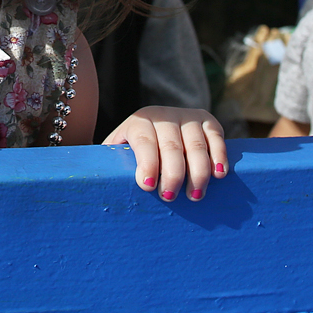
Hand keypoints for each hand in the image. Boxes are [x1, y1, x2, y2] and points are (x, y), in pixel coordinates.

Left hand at [103, 106, 228, 202]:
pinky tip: (218, 174)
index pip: (144, 141)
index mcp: (138, 122)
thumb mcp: (117, 154)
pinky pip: (216, 136)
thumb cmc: (134, 155)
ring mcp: (187, 116)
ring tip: (194, 195)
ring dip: (198, 172)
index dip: (147, 163)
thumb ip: (108, 164)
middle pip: (171, 145)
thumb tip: (93, 185)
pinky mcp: (207, 121)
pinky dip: (219, 155)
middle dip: (172, 174)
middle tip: (170, 197)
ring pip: (196, 143)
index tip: (147, 186)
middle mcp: (163, 116)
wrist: (157, 131)